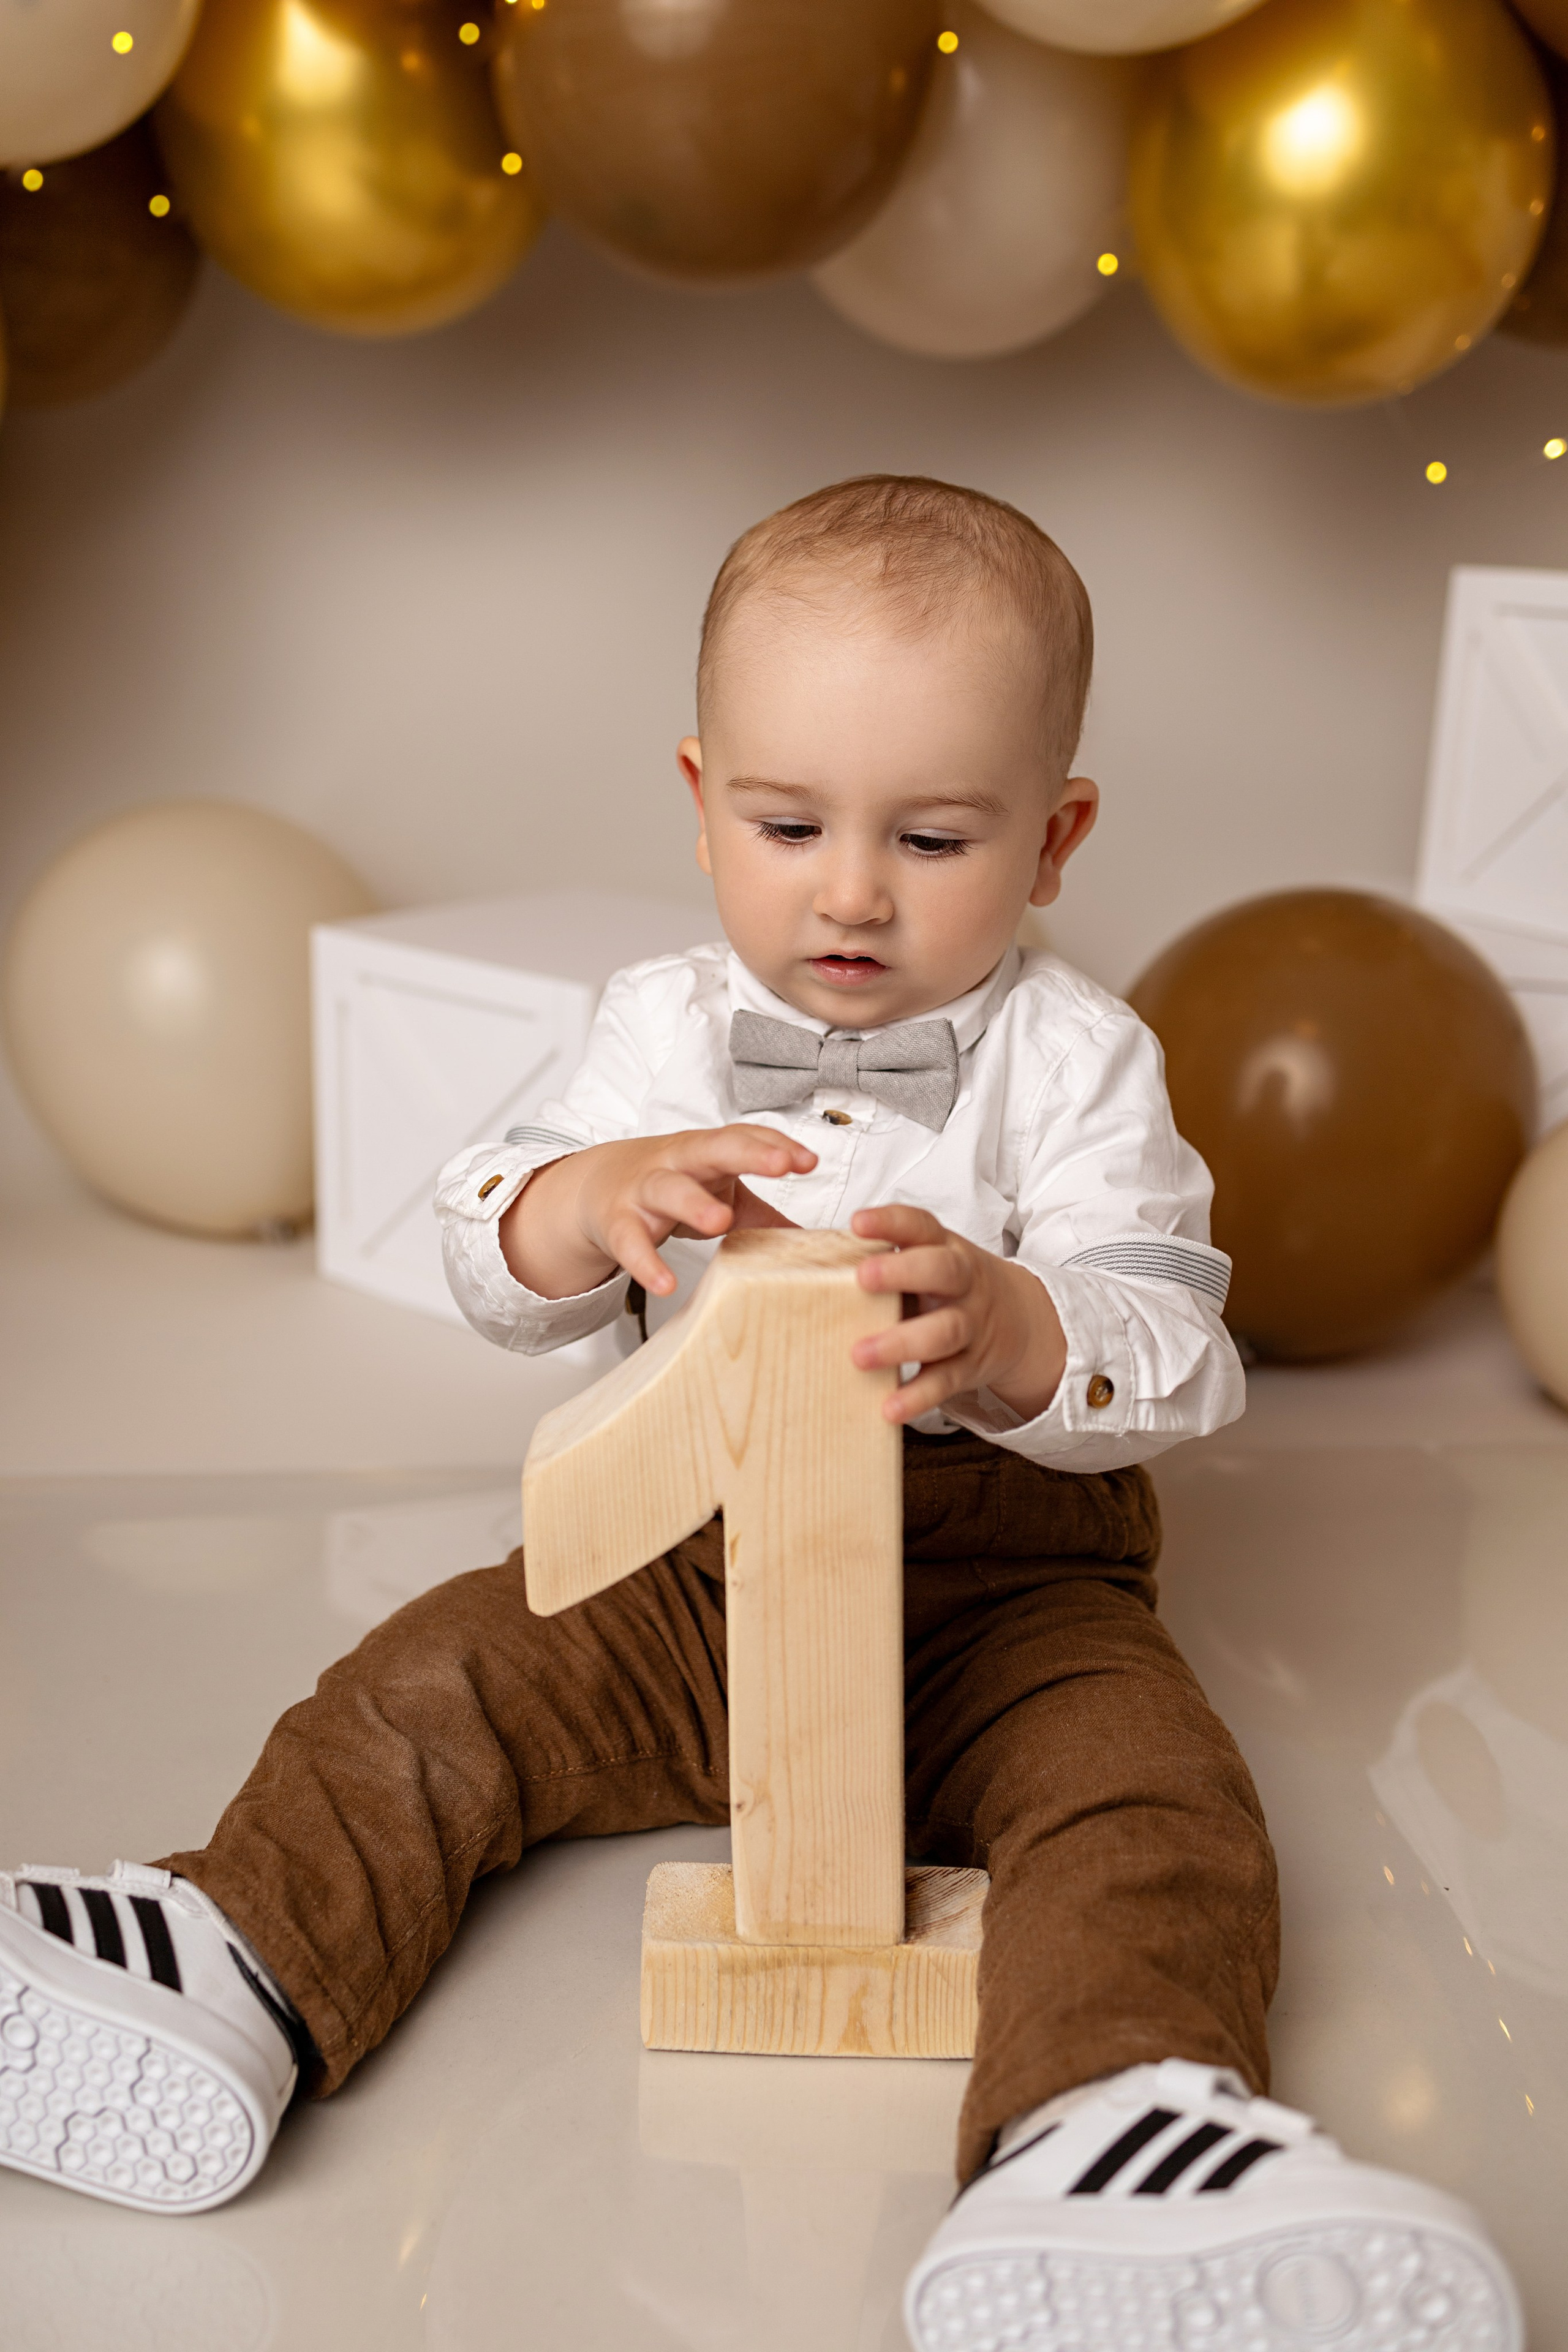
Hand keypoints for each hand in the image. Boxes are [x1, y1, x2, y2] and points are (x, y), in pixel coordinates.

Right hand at [500, 1126, 813, 1300]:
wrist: (596, 1186)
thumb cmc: (670, 1184)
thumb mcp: (715, 1191)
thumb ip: (760, 1214)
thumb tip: (810, 1241)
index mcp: (706, 1151)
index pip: (743, 1137)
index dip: (776, 1146)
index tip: (809, 1161)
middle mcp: (675, 1162)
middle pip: (711, 1148)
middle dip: (748, 1153)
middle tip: (782, 1164)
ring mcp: (643, 1190)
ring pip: (668, 1189)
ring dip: (694, 1203)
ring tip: (721, 1221)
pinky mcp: (617, 1224)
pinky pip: (631, 1243)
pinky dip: (646, 1264)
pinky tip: (666, 1284)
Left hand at [849, 1205, 1065, 1425]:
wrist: (1020, 1320)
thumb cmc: (948, 1287)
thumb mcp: (927, 1260)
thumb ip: (880, 1259)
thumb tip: (796, 1256)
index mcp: (944, 1247)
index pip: (920, 1226)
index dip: (891, 1222)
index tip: (857, 1222)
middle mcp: (963, 1282)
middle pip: (943, 1270)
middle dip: (903, 1272)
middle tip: (862, 1278)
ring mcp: (971, 1325)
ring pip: (944, 1331)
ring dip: (901, 1343)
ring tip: (859, 1356)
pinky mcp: (970, 1366)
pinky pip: (945, 1381)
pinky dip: (918, 1396)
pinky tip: (889, 1408)